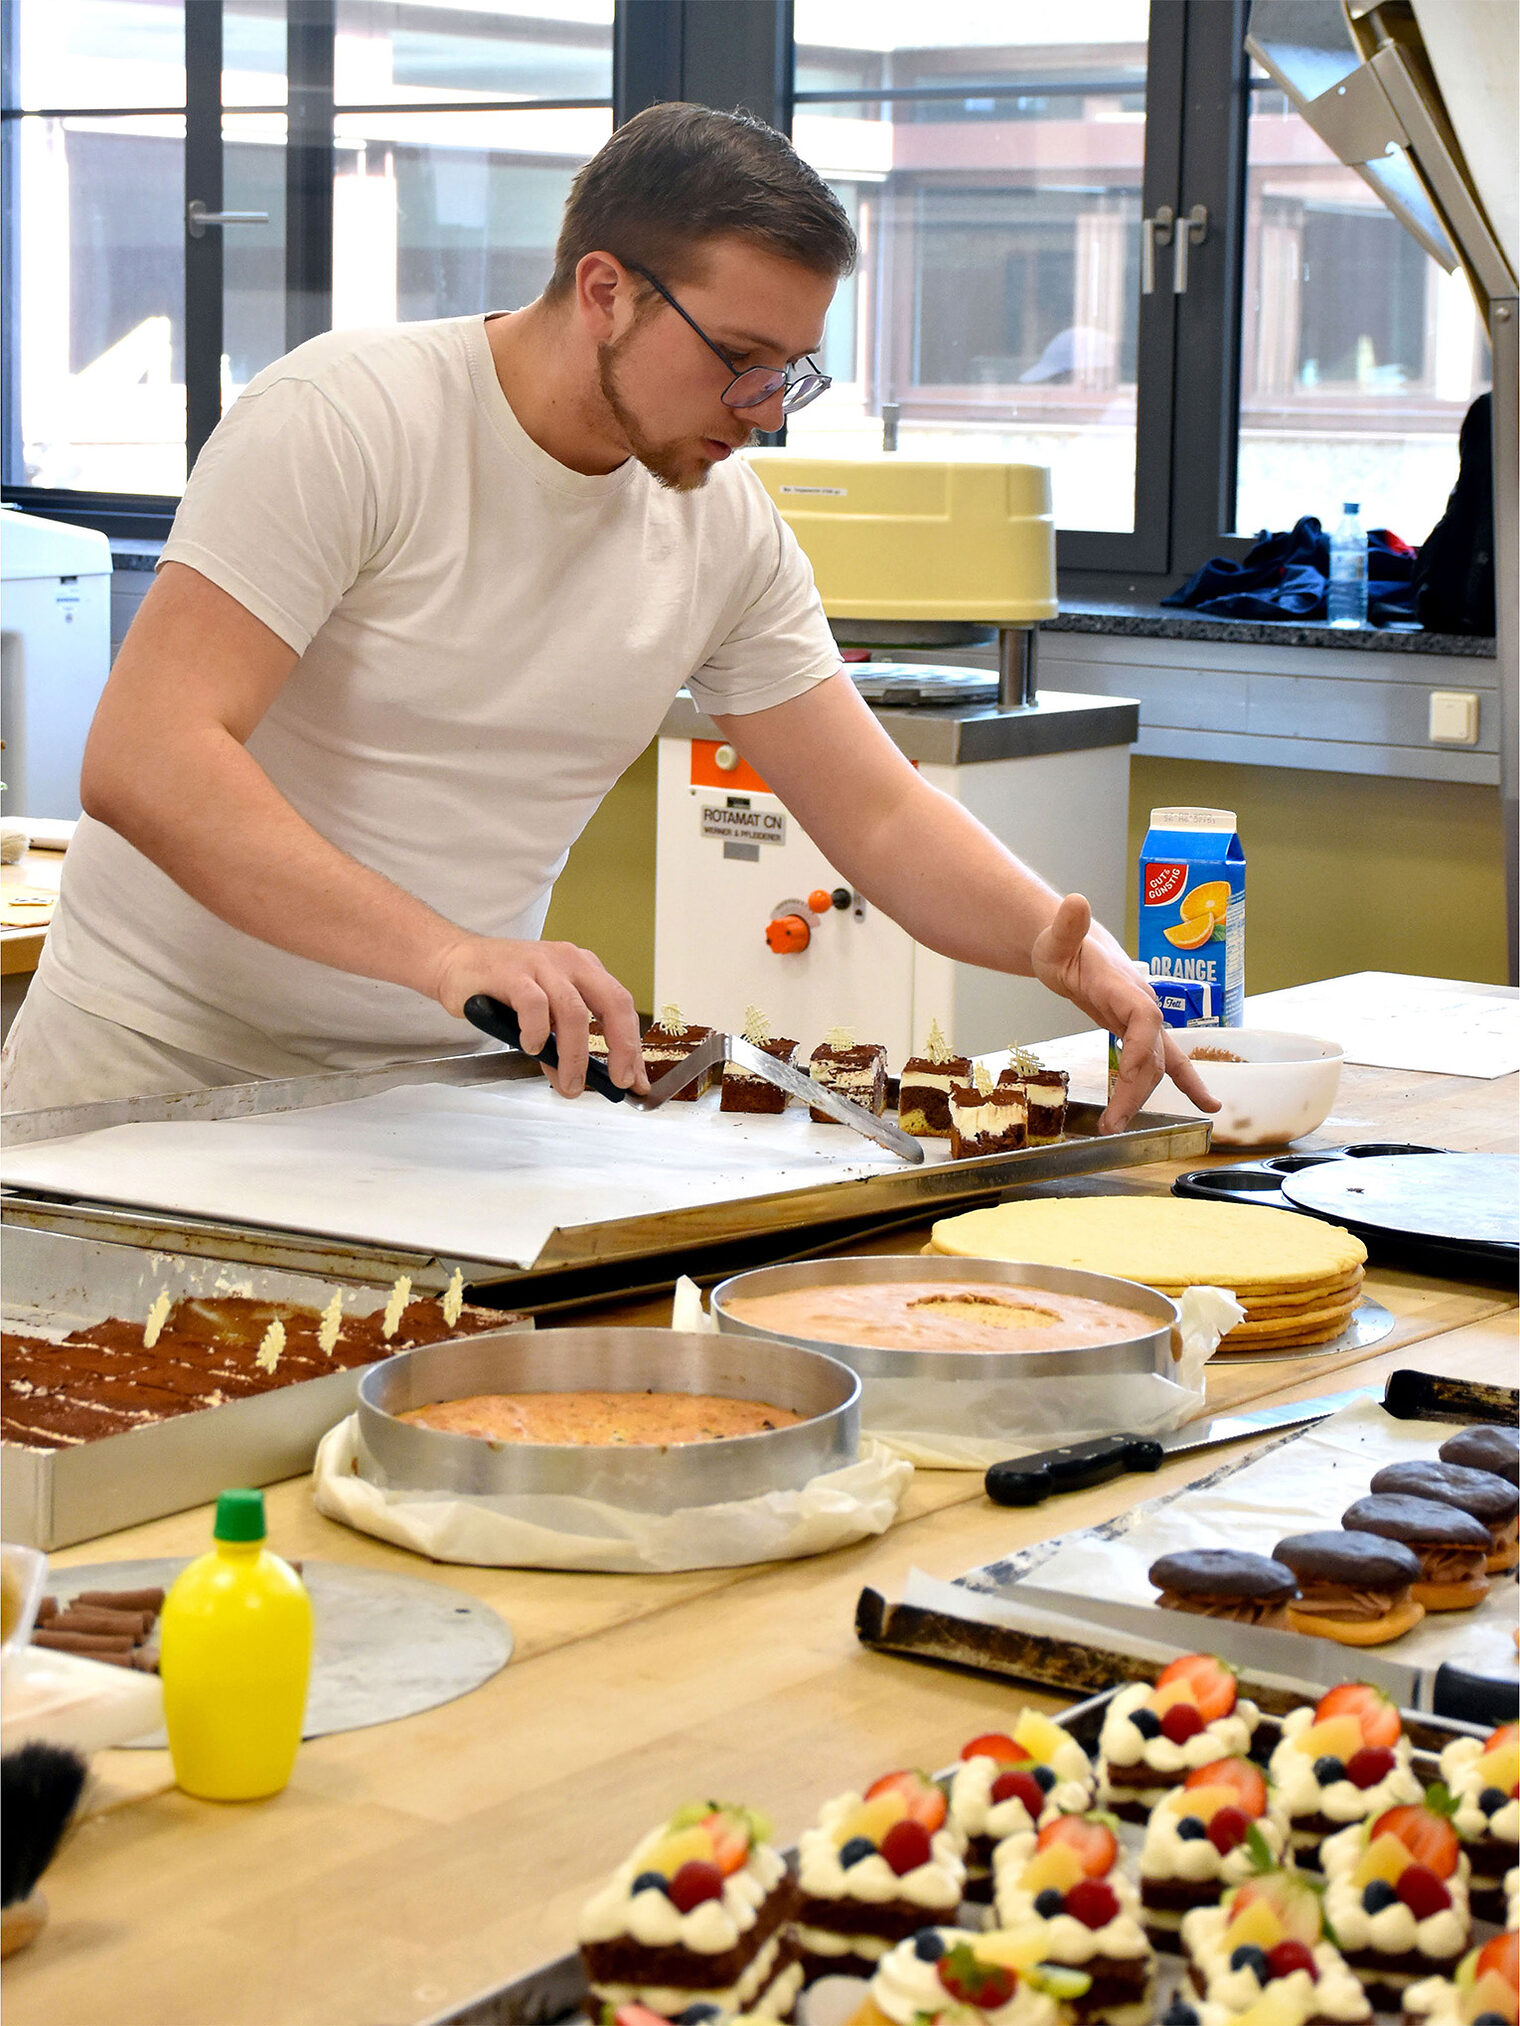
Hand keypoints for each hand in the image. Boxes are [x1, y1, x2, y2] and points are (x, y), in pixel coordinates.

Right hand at [431, 935, 646, 1098]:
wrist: (455, 962)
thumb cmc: (501, 988)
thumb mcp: (542, 1015)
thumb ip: (562, 1043)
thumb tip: (582, 1079)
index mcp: (584, 969)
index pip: (621, 1007)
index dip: (632, 1045)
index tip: (636, 1079)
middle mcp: (569, 962)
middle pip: (611, 1004)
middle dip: (621, 1047)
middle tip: (618, 1081)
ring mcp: (542, 964)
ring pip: (573, 1012)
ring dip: (575, 1055)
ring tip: (570, 1084)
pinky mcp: (512, 972)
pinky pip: (534, 1005)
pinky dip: (538, 1032)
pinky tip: (531, 1048)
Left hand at [1031, 893, 1222, 1132]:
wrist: (1073, 946)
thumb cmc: (1062, 945)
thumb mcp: (1055, 937)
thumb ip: (1066, 924)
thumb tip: (1075, 901)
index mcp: (1124, 987)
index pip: (1144, 1019)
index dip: (1142, 1048)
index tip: (1128, 1075)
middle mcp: (1143, 1005)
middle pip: (1152, 1053)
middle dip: (1135, 1090)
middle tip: (1112, 1123)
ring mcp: (1146, 1020)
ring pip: (1158, 1065)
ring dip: (1142, 1097)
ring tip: (1117, 1126)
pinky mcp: (1142, 1032)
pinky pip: (1169, 1061)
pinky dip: (1188, 1083)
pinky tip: (1208, 1106)